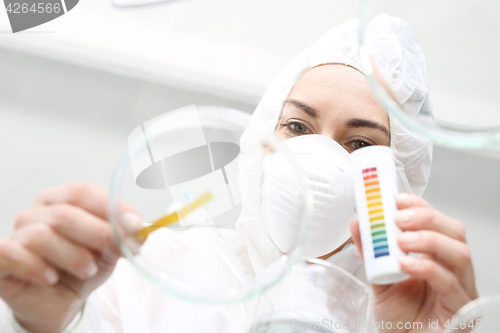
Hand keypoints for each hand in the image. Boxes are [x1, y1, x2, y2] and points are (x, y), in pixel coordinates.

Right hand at [0, 182, 141, 332]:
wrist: (61, 302)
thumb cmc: (83, 267)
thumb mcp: (110, 251)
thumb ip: (123, 237)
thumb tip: (138, 228)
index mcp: (62, 201)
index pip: (83, 192)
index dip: (110, 206)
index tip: (134, 224)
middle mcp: (36, 213)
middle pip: (66, 213)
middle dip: (97, 234)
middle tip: (115, 250)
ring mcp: (16, 234)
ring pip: (42, 235)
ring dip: (72, 256)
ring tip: (87, 269)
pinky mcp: (1, 258)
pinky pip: (12, 254)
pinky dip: (36, 267)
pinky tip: (51, 278)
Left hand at [350, 193, 477, 332]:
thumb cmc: (398, 317)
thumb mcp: (379, 278)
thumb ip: (370, 252)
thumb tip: (357, 222)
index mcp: (436, 256)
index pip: (437, 222)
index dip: (420, 206)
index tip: (397, 199)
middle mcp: (452, 269)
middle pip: (453, 232)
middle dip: (426, 218)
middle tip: (398, 218)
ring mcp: (460, 289)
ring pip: (459, 254)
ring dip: (428, 241)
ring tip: (401, 241)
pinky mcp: (460, 311)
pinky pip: (451, 284)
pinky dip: (428, 268)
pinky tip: (406, 264)